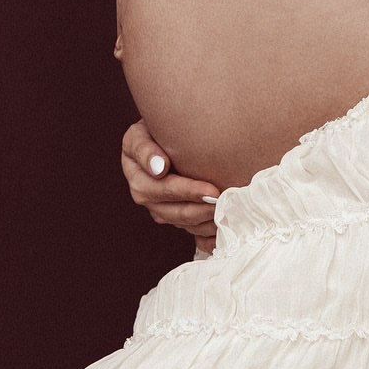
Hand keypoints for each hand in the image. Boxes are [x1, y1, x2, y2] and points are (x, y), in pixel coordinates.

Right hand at [120, 118, 219, 256]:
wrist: (162, 137)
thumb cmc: (154, 130)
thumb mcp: (141, 133)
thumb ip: (145, 148)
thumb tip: (159, 168)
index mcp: (138, 178)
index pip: (164, 190)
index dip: (189, 192)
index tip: (212, 190)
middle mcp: (147, 199)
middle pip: (176, 212)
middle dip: (203, 210)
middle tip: (228, 204)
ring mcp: (162, 210)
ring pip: (186, 225)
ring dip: (208, 223)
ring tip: (230, 215)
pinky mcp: (176, 217)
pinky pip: (193, 234)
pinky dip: (208, 238)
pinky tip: (224, 234)